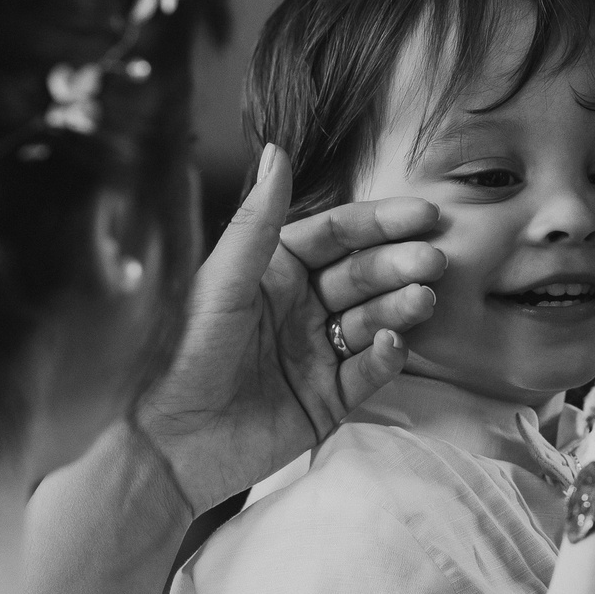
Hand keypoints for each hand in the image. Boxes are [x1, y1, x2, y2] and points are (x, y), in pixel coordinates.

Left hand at [136, 146, 446, 512]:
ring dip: (399, 307)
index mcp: (273, 271)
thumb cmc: (178, 355)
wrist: (162, 443)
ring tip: (421, 299)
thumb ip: (259, 221)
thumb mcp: (221, 280)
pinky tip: (391, 344)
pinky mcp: (325, 400)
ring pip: (372, 320)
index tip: (422, 213)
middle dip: (398, 265)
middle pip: (362, 275)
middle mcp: (298, 307)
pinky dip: (384, 357)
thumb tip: (278, 150)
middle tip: (431, 261)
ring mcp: (314, 353)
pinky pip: (367, 372)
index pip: (337, 235)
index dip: (379, 223)